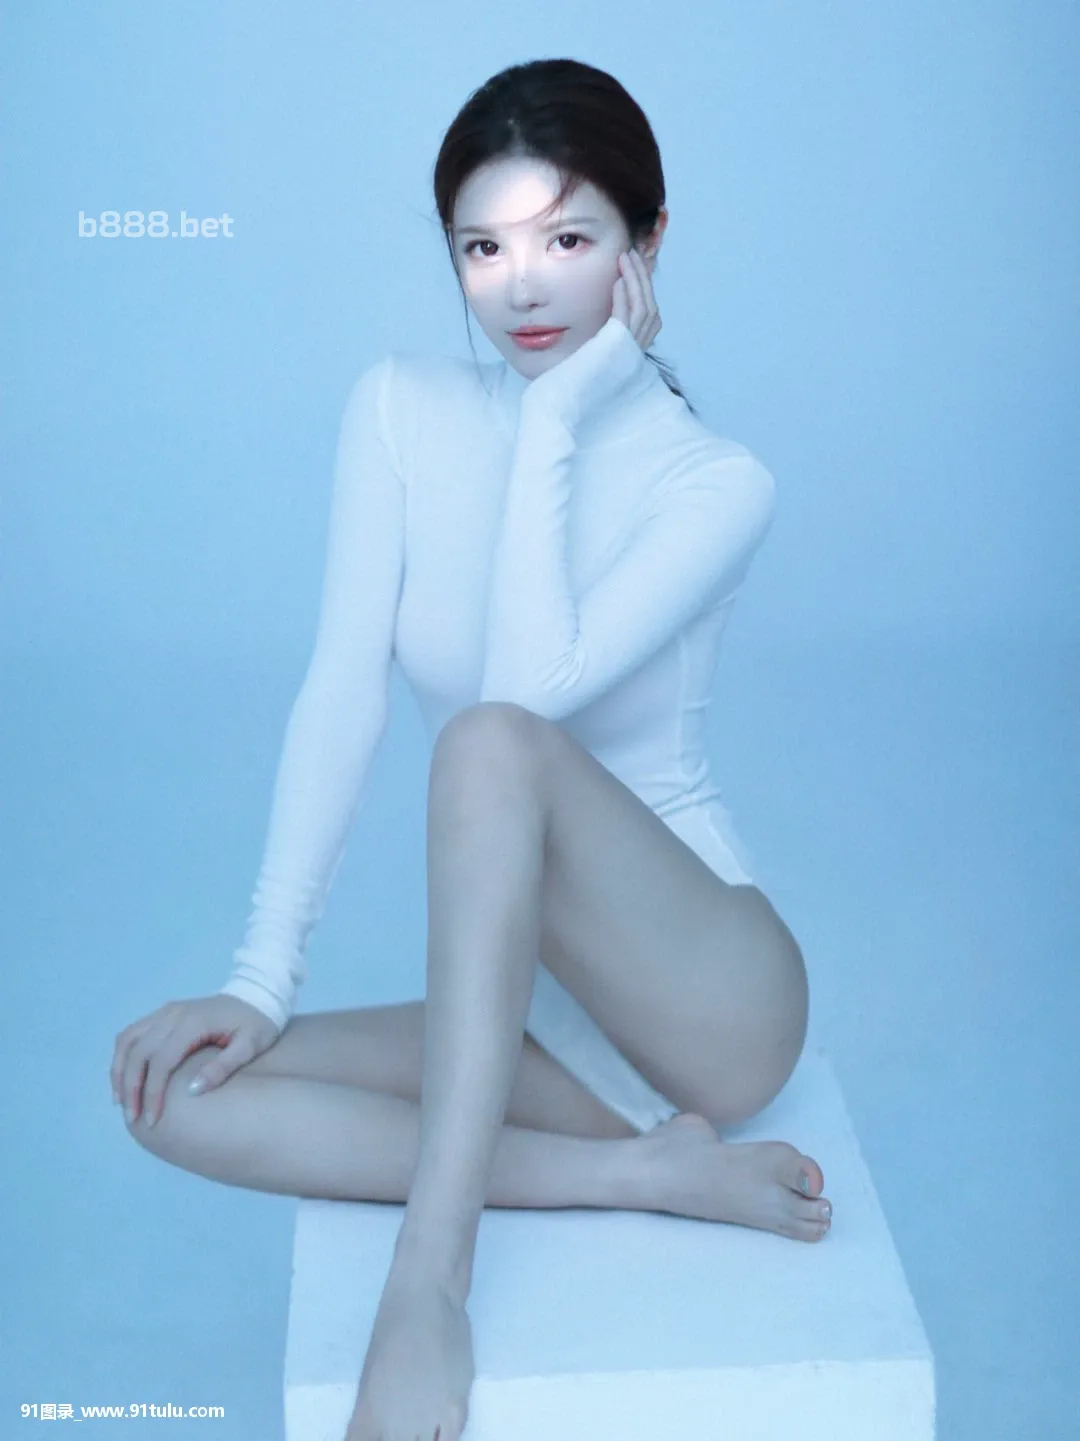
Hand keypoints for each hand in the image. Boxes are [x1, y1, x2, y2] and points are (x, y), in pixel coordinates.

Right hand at [111, 993, 280, 1125]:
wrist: (258, 994)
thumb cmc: (259, 1022)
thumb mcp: (251, 1045)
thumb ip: (223, 1067)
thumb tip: (192, 1091)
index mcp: (193, 1022)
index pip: (161, 1060)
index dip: (153, 1092)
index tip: (153, 1120)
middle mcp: (173, 1013)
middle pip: (138, 1052)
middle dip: (131, 1088)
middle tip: (133, 1118)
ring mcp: (166, 1011)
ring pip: (127, 1040)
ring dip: (119, 1071)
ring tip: (122, 1102)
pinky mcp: (164, 1013)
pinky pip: (133, 1033)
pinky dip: (123, 1057)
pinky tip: (125, 1080)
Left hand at [520, 247, 663, 432]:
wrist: (555, 408)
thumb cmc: (560, 389)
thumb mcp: (577, 358)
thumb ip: (586, 341)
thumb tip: (578, 324)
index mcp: (626, 359)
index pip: (647, 321)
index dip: (644, 294)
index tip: (631, 271)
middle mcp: (632, 357)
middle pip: (651, 310)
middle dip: (643, 280)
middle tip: (631, 255)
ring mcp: (626, 355)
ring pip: (644, 310)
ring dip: (636, 280)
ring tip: (625, 258)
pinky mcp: (615, 352)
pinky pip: (627, 318)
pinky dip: (625, 296)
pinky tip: (617, 280)